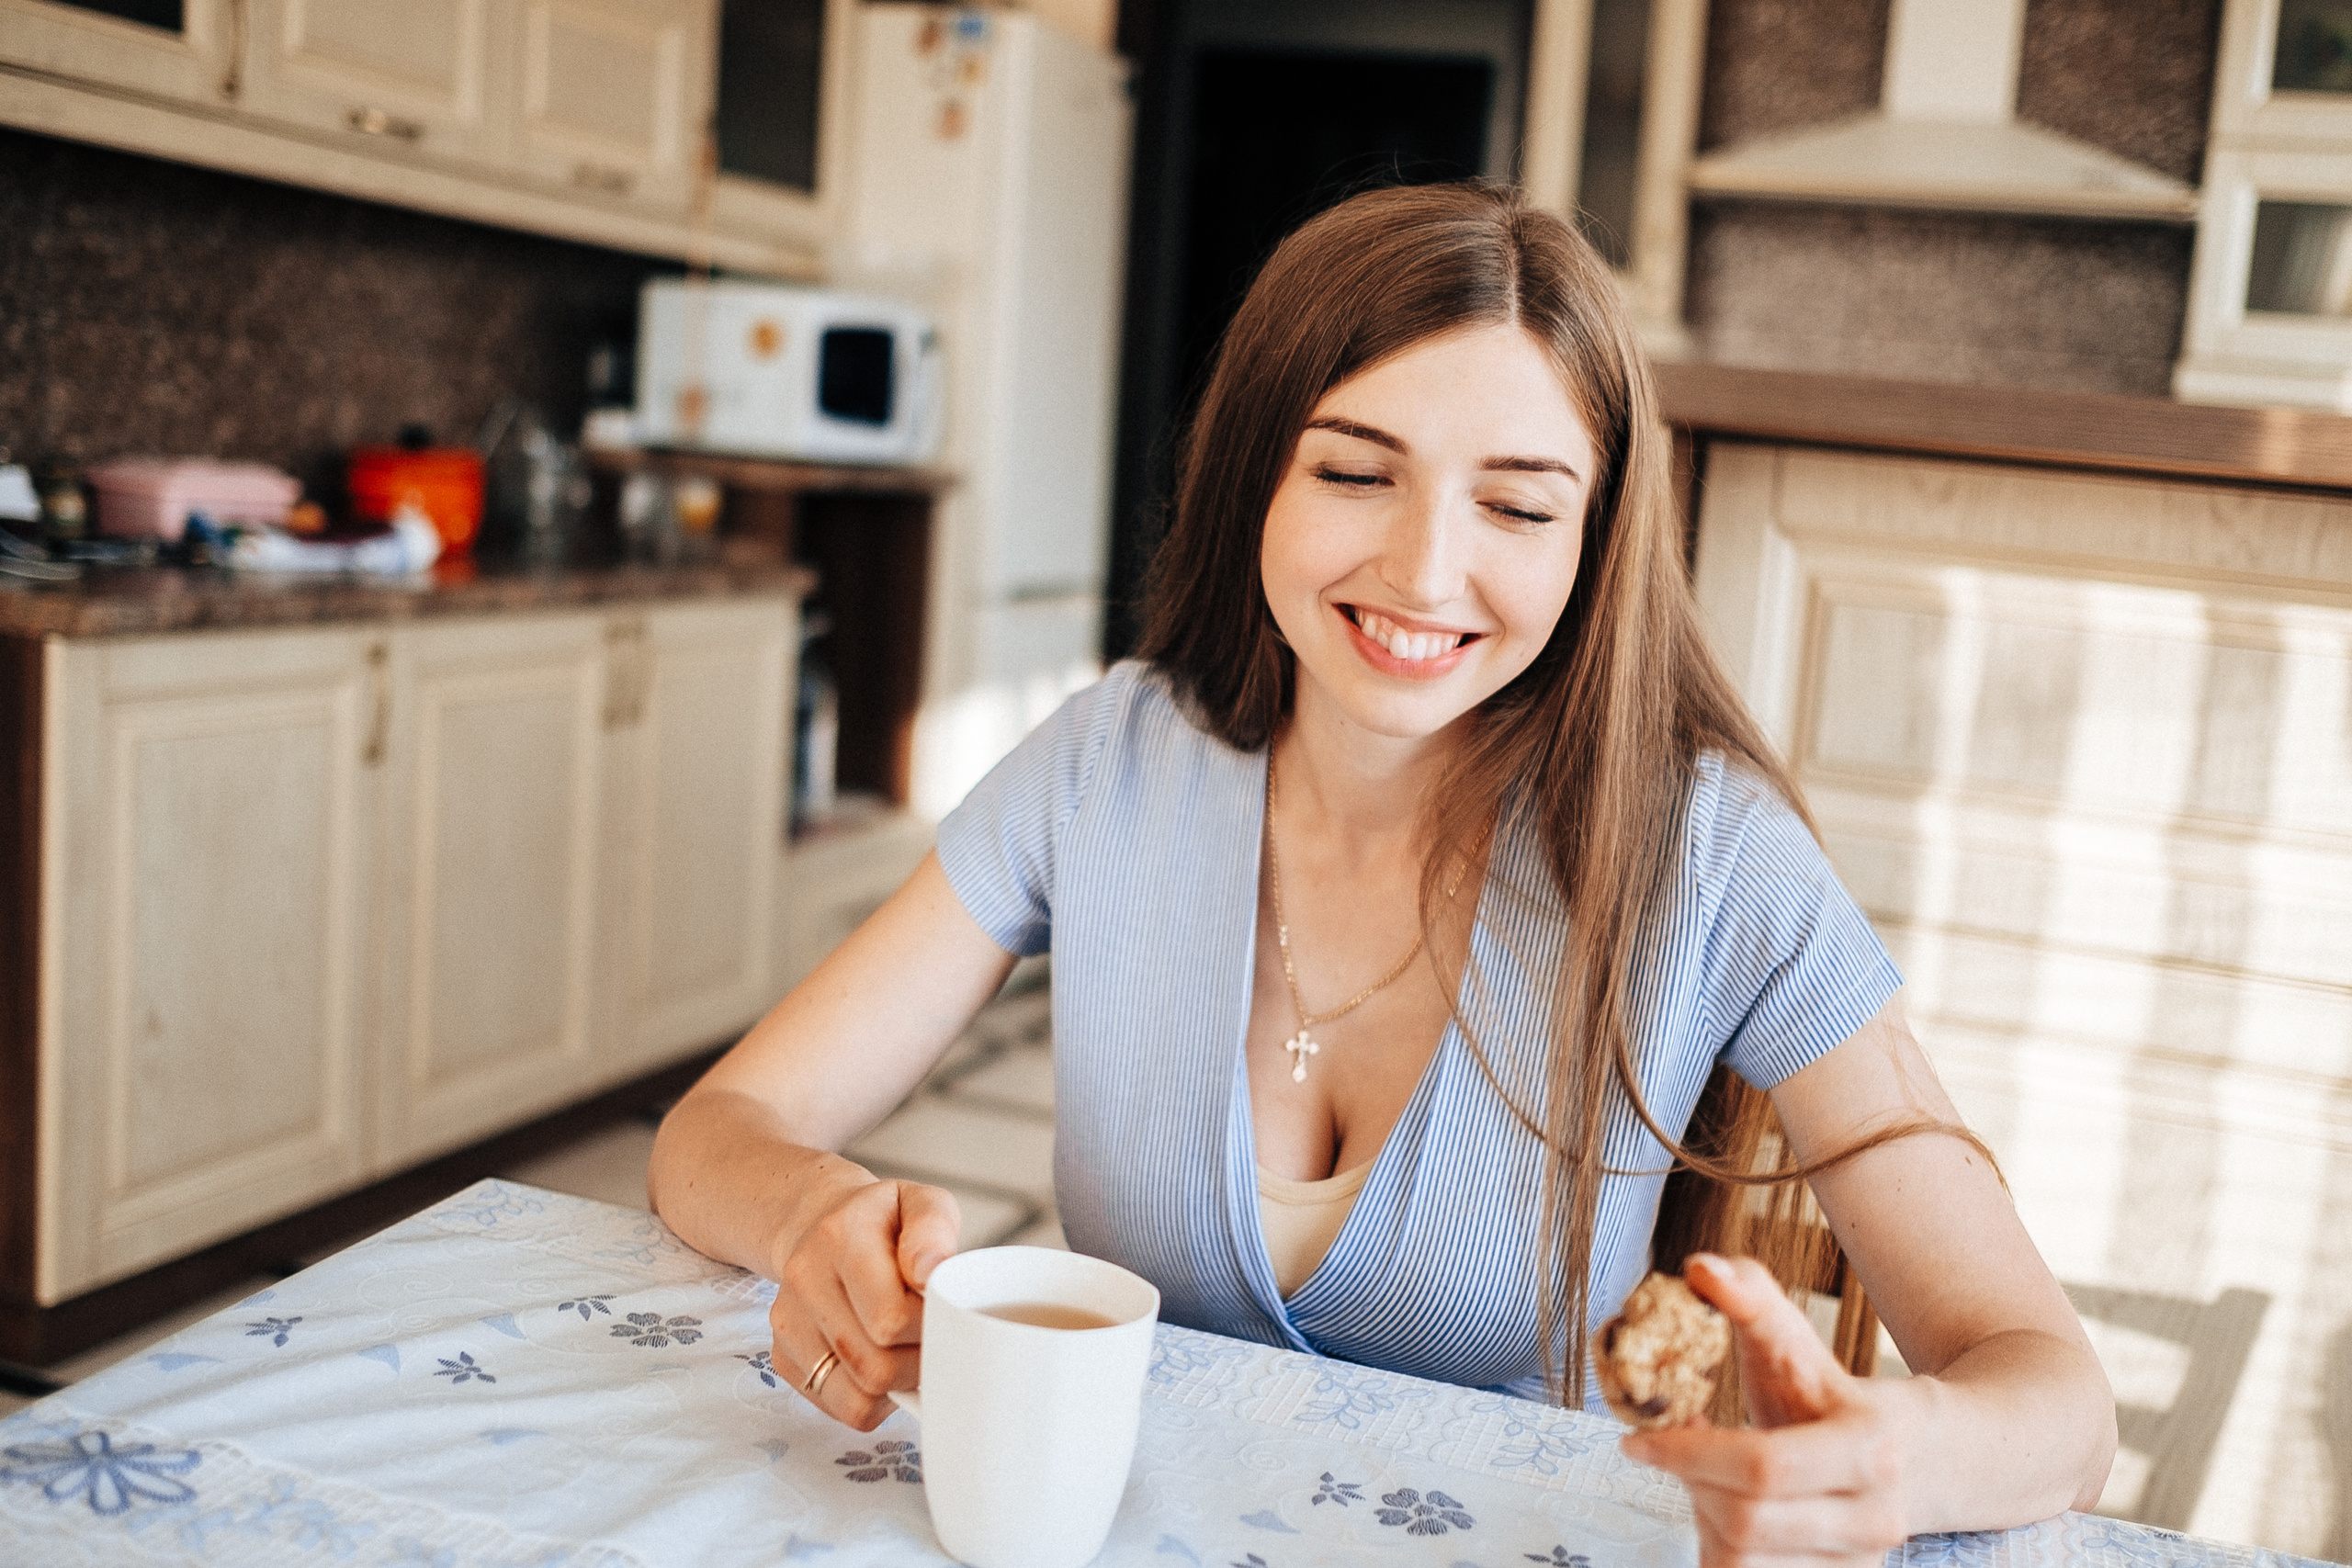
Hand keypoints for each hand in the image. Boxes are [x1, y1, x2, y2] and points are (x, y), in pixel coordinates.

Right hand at [769, 1174, 960, 1430]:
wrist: (824, 1226)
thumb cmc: (885, 1223)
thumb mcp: (922, 1203)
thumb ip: (935, 1229)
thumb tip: (931, 1274)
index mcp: (839, 1236)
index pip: (890, 1318)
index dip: (930, 1327)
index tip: (942, 1311)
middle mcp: (804, 1280)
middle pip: (875, 1367)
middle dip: (918, 1362)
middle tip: (933, 1337)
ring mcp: (789, 1323)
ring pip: (858, 1398)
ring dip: (898, 1386)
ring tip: (909, 1350)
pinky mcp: (784, 1358)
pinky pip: (843, 1408)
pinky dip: (875, 1399)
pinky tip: (883, 1361)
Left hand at [1619, 1254, 1911, 1565]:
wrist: (1918, 1460)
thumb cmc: (1836, 1396)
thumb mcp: (1798, 1343)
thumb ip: (1751, 1299)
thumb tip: (1699, 1268)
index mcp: (1871, 1449)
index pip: (1763, 1467)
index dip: (1687, 1454)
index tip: (1637, 1438)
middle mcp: (1874, 1518)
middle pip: (1746, 1522)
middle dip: (1691, 1482)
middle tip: (1670, 1449)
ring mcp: (1859, 1564)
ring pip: (1743, 1561)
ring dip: (1702, 1515)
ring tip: (1704, 1474)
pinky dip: (1719, 1545)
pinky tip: (1721, 1506)